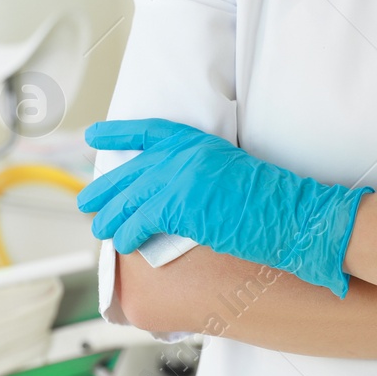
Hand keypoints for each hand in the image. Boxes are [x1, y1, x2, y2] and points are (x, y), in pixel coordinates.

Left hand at [76, 118, 373, 297]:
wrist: (290, 214)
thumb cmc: (267, 202)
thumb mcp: (226, 171)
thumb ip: (194, 173)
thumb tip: (164, 192)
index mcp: (197, 141)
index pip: (147, 132)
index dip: (117, 133)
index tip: (93, 136)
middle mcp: (184, 153)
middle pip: (131, 171)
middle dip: (106, 188)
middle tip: (86, 201)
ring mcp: (180, 177)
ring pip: (130, 199)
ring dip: (112, 217)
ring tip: (101, 229)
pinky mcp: (179, 205)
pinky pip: (140, 221)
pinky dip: (128, 234)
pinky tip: (122, 244)